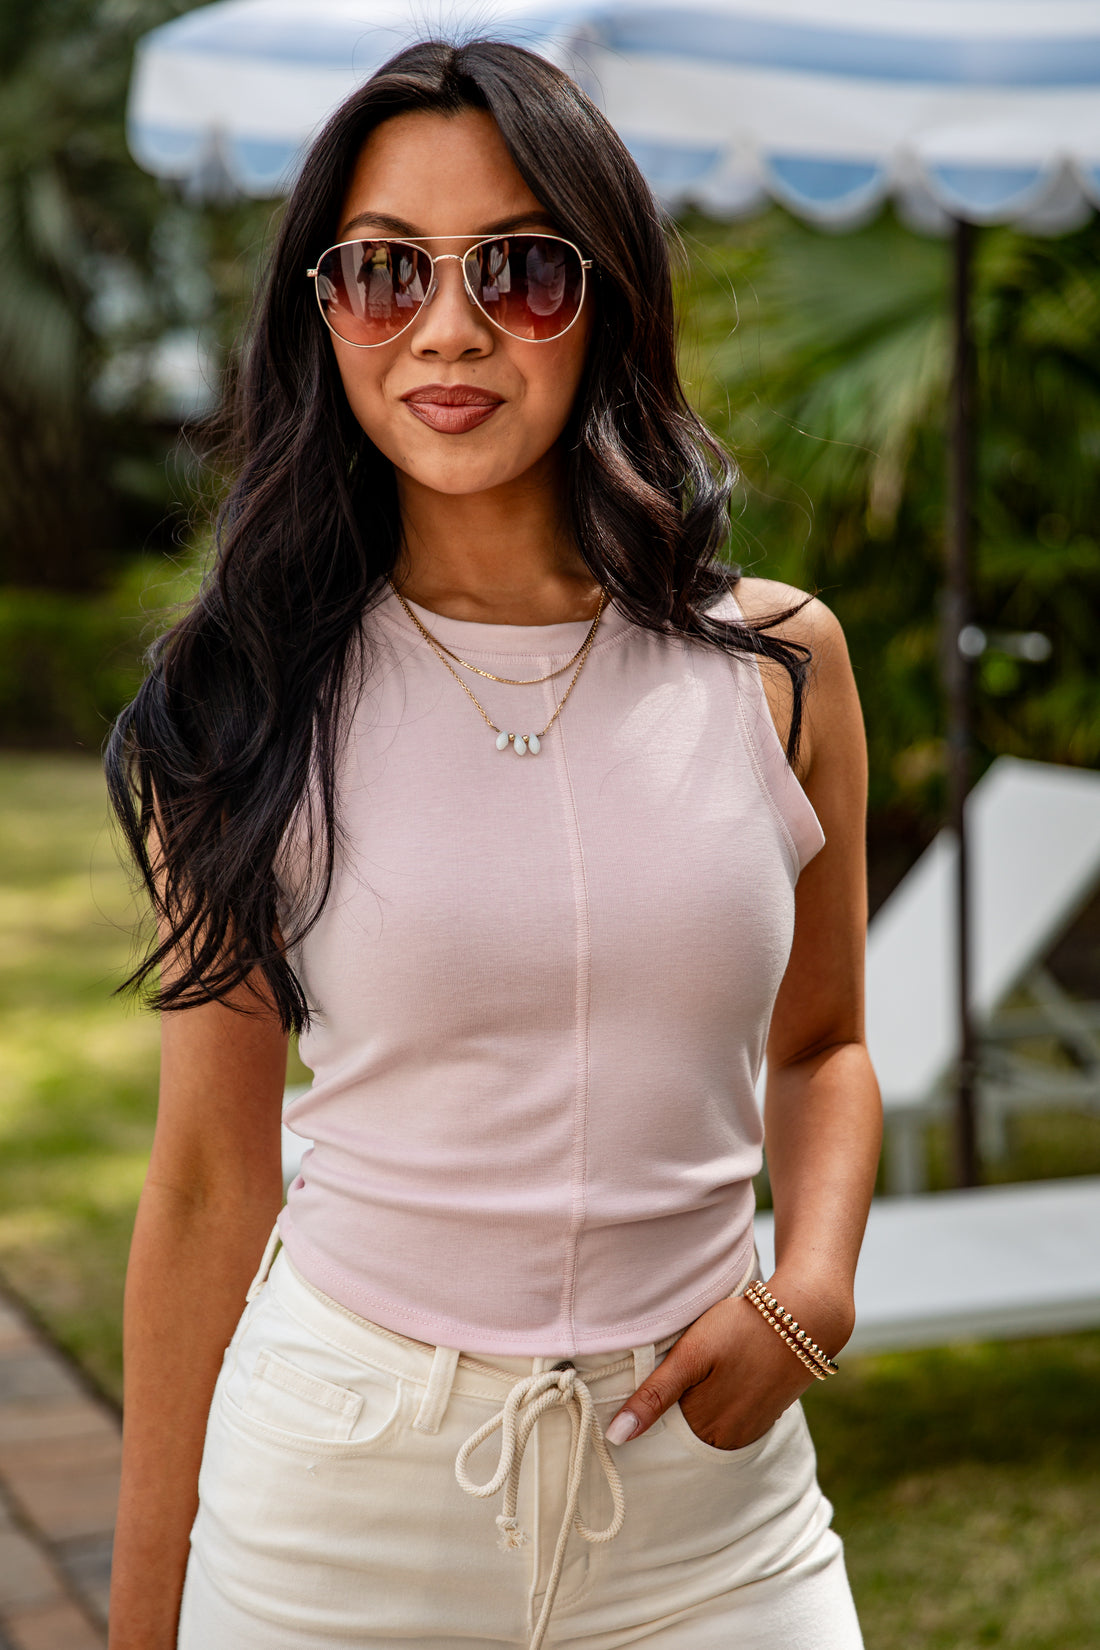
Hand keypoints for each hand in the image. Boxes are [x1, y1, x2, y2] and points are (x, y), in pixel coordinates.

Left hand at [603, 1282, 846, 1450]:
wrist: (803, 1319)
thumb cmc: (742, 1329)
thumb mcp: (691, 1355)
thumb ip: (654, 1396)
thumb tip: (617, 1437)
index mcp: (705, 1427)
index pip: (659, 1434)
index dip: (644, 1413)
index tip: (638, 1392)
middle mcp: (728, 1439)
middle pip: (682, 1434)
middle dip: (669, 1414)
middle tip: (670, 1377)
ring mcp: (748, 1430)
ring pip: (705, 1427)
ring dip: (694, 1410)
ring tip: (694, 1377)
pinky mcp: (763, 1417)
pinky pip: (727, 1422)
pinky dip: (715, 1407)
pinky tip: (715, 1382)